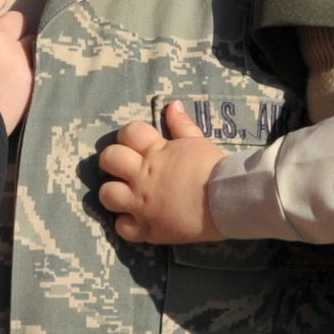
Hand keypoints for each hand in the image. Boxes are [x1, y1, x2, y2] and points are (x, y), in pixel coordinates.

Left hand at [97, 99, 224, 242]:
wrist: (226, 199)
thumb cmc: (213, 167)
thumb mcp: (197, 141)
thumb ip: (180, 124)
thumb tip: (172, 105)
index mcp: (154, 152)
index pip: (128, 133)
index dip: (129, 136)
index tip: (136, 144)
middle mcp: (142, 177)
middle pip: (109, 160)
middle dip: (112, 161)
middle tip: (124, 168)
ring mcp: (142, 204)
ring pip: (107, 195)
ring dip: (113, 193)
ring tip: (125, 195)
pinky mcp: (148, 228)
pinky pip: (122, 228)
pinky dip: (126, 224)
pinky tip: (137, 219)